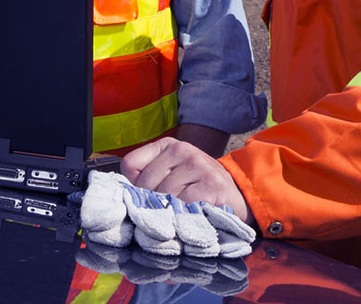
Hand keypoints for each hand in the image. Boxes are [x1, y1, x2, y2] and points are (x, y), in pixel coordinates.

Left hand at [121, 137, 252, 223]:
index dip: (134, 186)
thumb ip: (147, 178)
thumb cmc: (196, 187)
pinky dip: (184, 215)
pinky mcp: (212, 183)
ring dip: (169, 211)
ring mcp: (198, 164)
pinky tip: (191, 215)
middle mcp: (182, 149)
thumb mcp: (171, 174)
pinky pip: (184, 204)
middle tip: (165, 211)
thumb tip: (125, 195)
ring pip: (164, 195)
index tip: (145, 197)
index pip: (130, 164)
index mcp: (167, 146)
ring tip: (179, 213)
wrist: (236, 194)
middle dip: (151, 203)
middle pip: (145, 183)